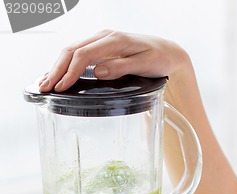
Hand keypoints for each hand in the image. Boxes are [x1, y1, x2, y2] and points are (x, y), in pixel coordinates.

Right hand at [39, 29, 187, 92]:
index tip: (61, 87)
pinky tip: (57, 74)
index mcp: (114, 40)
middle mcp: (104, 37)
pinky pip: (78, 53)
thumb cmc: (158, 58)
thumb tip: (99, 72)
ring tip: (45, 83)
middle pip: (72, 51)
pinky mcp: (101, 47)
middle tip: (45, 88)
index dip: (70, 72)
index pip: (83, 55)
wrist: (167, 51)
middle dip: (56, 70)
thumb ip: (121, 67)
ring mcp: (101, 41)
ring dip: (57, 67)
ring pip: (72, 51)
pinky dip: (65, 64)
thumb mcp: (144, 64)